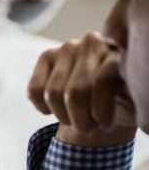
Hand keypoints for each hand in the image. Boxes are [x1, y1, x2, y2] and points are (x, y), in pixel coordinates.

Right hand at [28, 32, 136, 147]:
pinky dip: (44, 108)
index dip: (101, 114)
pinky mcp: (47, 55)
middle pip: (75, 93)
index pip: (103, 83)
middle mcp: (94, 43)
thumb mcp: (134, 103)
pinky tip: (57, 108)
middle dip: (80, 119)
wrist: (102, 97)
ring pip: (53, 94)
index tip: (106, 126)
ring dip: (64, 116)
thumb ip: (131, 96)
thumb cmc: (120, 102)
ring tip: (76, 119)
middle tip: (88, 127)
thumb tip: (121, 94)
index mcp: (120, 53)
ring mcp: (68, 47)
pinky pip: (35, 91)